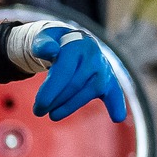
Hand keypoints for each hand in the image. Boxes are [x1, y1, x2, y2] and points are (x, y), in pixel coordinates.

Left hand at [12, 21, 127, 122]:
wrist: (70, 41)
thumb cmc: (53, 44)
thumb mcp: (42, 39)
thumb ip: (41, 44)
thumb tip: (50, 50)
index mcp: (77, 45)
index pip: (64, 71)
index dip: (50, 90)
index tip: (38, 105)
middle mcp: (94, 56)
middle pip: (75, 84)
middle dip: (56, 100)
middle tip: (38, 111)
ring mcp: (103, 69)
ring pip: (89, 91)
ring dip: (70, 106)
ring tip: (53, 115)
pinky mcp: (109, 80)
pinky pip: (115, 92)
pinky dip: (116, 104)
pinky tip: (118, 117)